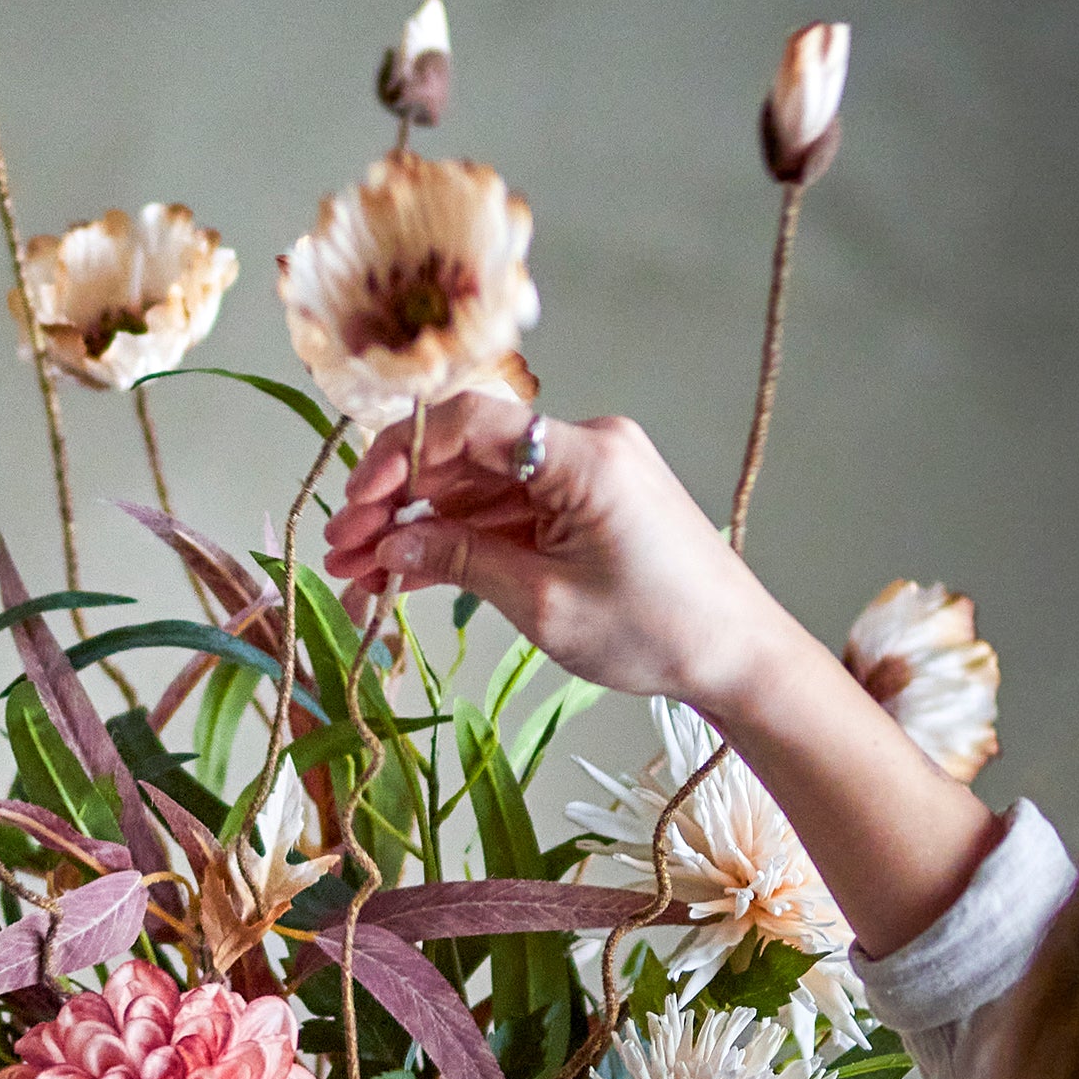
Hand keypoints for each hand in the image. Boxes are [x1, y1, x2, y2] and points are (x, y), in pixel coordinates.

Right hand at [323, 394, 788, 721]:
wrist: (737, 656)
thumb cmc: (657, 632)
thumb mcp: (545, 604)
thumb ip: (461, 562)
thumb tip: (387, 546)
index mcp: (583, 456)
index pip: (470, 422)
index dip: (401, 455)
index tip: (358, 502)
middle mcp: (582, 447)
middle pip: (464, 456)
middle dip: (395, 503)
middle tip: (341, 549)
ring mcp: (581, 475)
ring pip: (475, 488)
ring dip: (416, 528)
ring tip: (357, 575)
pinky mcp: (580, 505)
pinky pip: (503, 511)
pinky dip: (456, 541)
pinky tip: (402, 574)